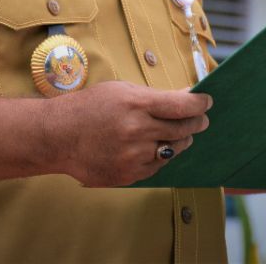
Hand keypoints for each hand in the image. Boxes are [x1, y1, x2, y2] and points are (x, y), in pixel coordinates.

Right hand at [49, 81, 211, 186]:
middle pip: (183, 129)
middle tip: (201, 119)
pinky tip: (154, 147)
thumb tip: (186, 95)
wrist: (59, 136)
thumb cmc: (90, 107)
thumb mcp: (121, 90)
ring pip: (173, 150)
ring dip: (180, 140)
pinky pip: (158, 166)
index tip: (207, 102)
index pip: (182, 106)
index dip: (200, 104)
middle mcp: (137, 131)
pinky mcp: (129, 175)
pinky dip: (160, 156)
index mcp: (136, 104)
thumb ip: (155, 96)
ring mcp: (133, 155)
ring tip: (177, 133)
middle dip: (197, 122)